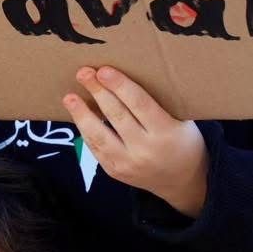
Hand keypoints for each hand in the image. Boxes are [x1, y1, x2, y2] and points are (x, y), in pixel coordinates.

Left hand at [62, 66, 208, 217]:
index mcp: (166, 132)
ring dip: (81, 114)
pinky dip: (85, 130)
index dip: (120, 85)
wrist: (182, 180)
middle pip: (116, 115)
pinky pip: (95, 148)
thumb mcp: (181, 120)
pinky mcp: (115, 171)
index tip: (104, 70)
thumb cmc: (182, 141)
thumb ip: (159, 102)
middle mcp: (146, 150)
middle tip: (84, 73)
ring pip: (99, 135)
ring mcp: (128, 163)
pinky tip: (78, 115)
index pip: (140, 104)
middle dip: (98, 92)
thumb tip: (127, 74)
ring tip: (70, 97)